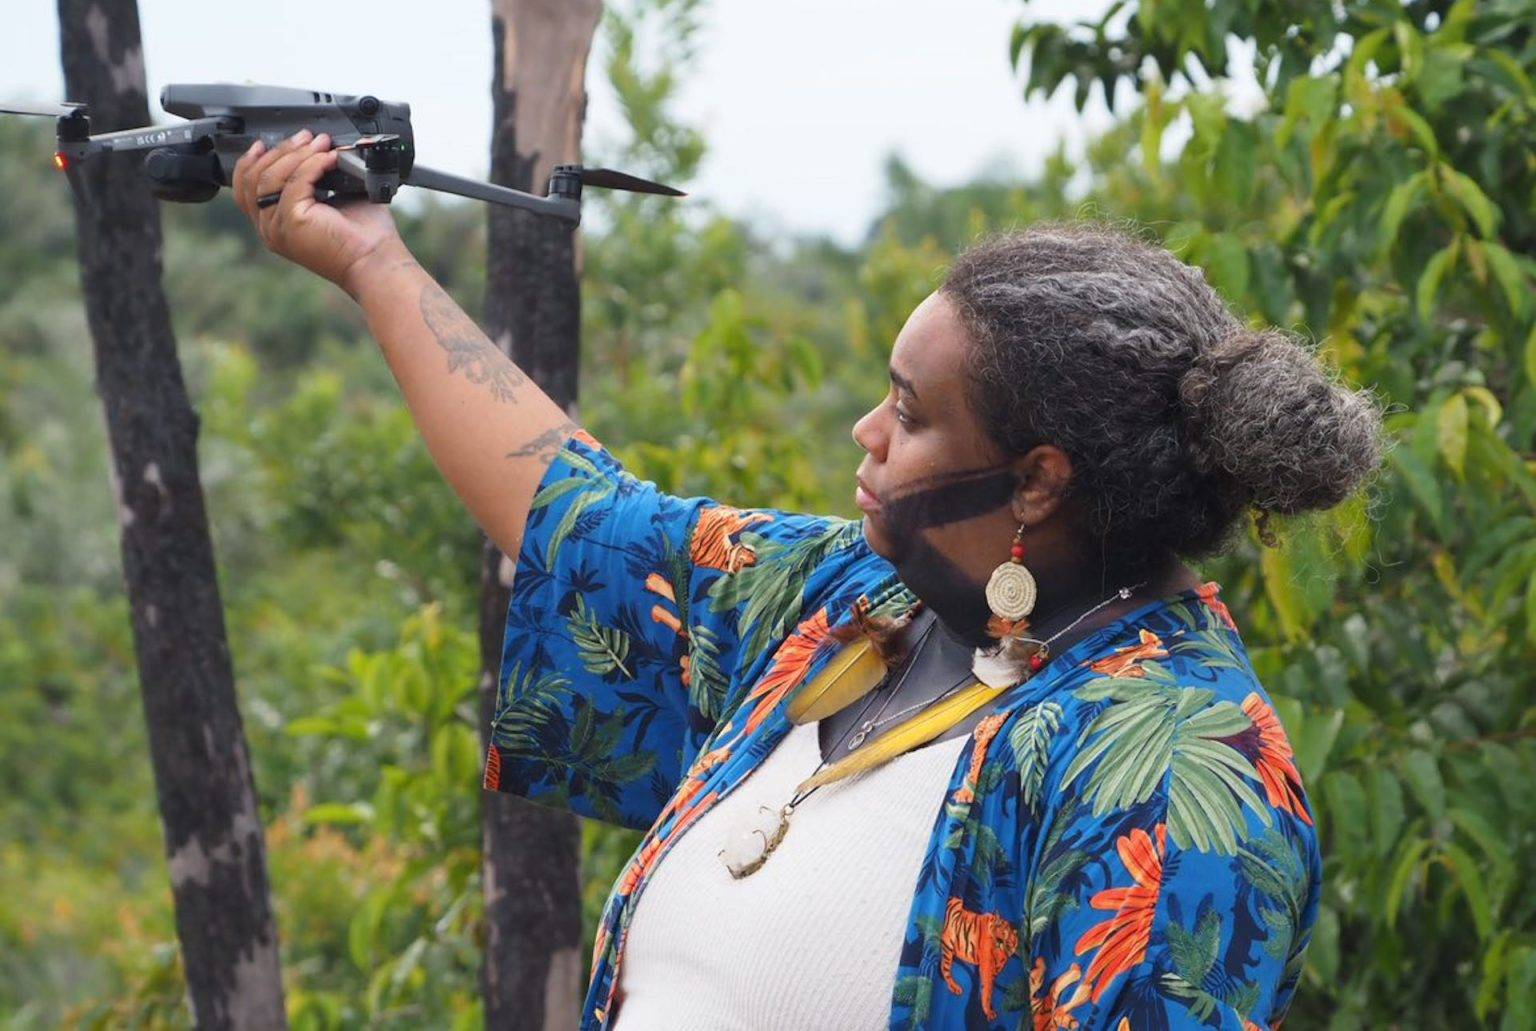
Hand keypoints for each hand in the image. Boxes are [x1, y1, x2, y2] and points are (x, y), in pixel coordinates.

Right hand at [231, 130, 407, 295]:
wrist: (376, 260)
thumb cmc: (362, 237)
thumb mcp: (328, 201)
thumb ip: (312, 179)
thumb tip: (311, 146)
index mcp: (275, 226)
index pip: (244, 190)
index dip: (250, 162)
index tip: (265, 143)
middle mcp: (270, 230)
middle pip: (255, 179)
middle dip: (281, 151)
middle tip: (307, 137)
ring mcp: (277, 228)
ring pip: (271, 177)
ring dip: (297, 153)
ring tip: (321, 143)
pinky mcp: (292, 221)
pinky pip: (295, 181)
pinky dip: (313, 164)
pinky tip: (330, 158)